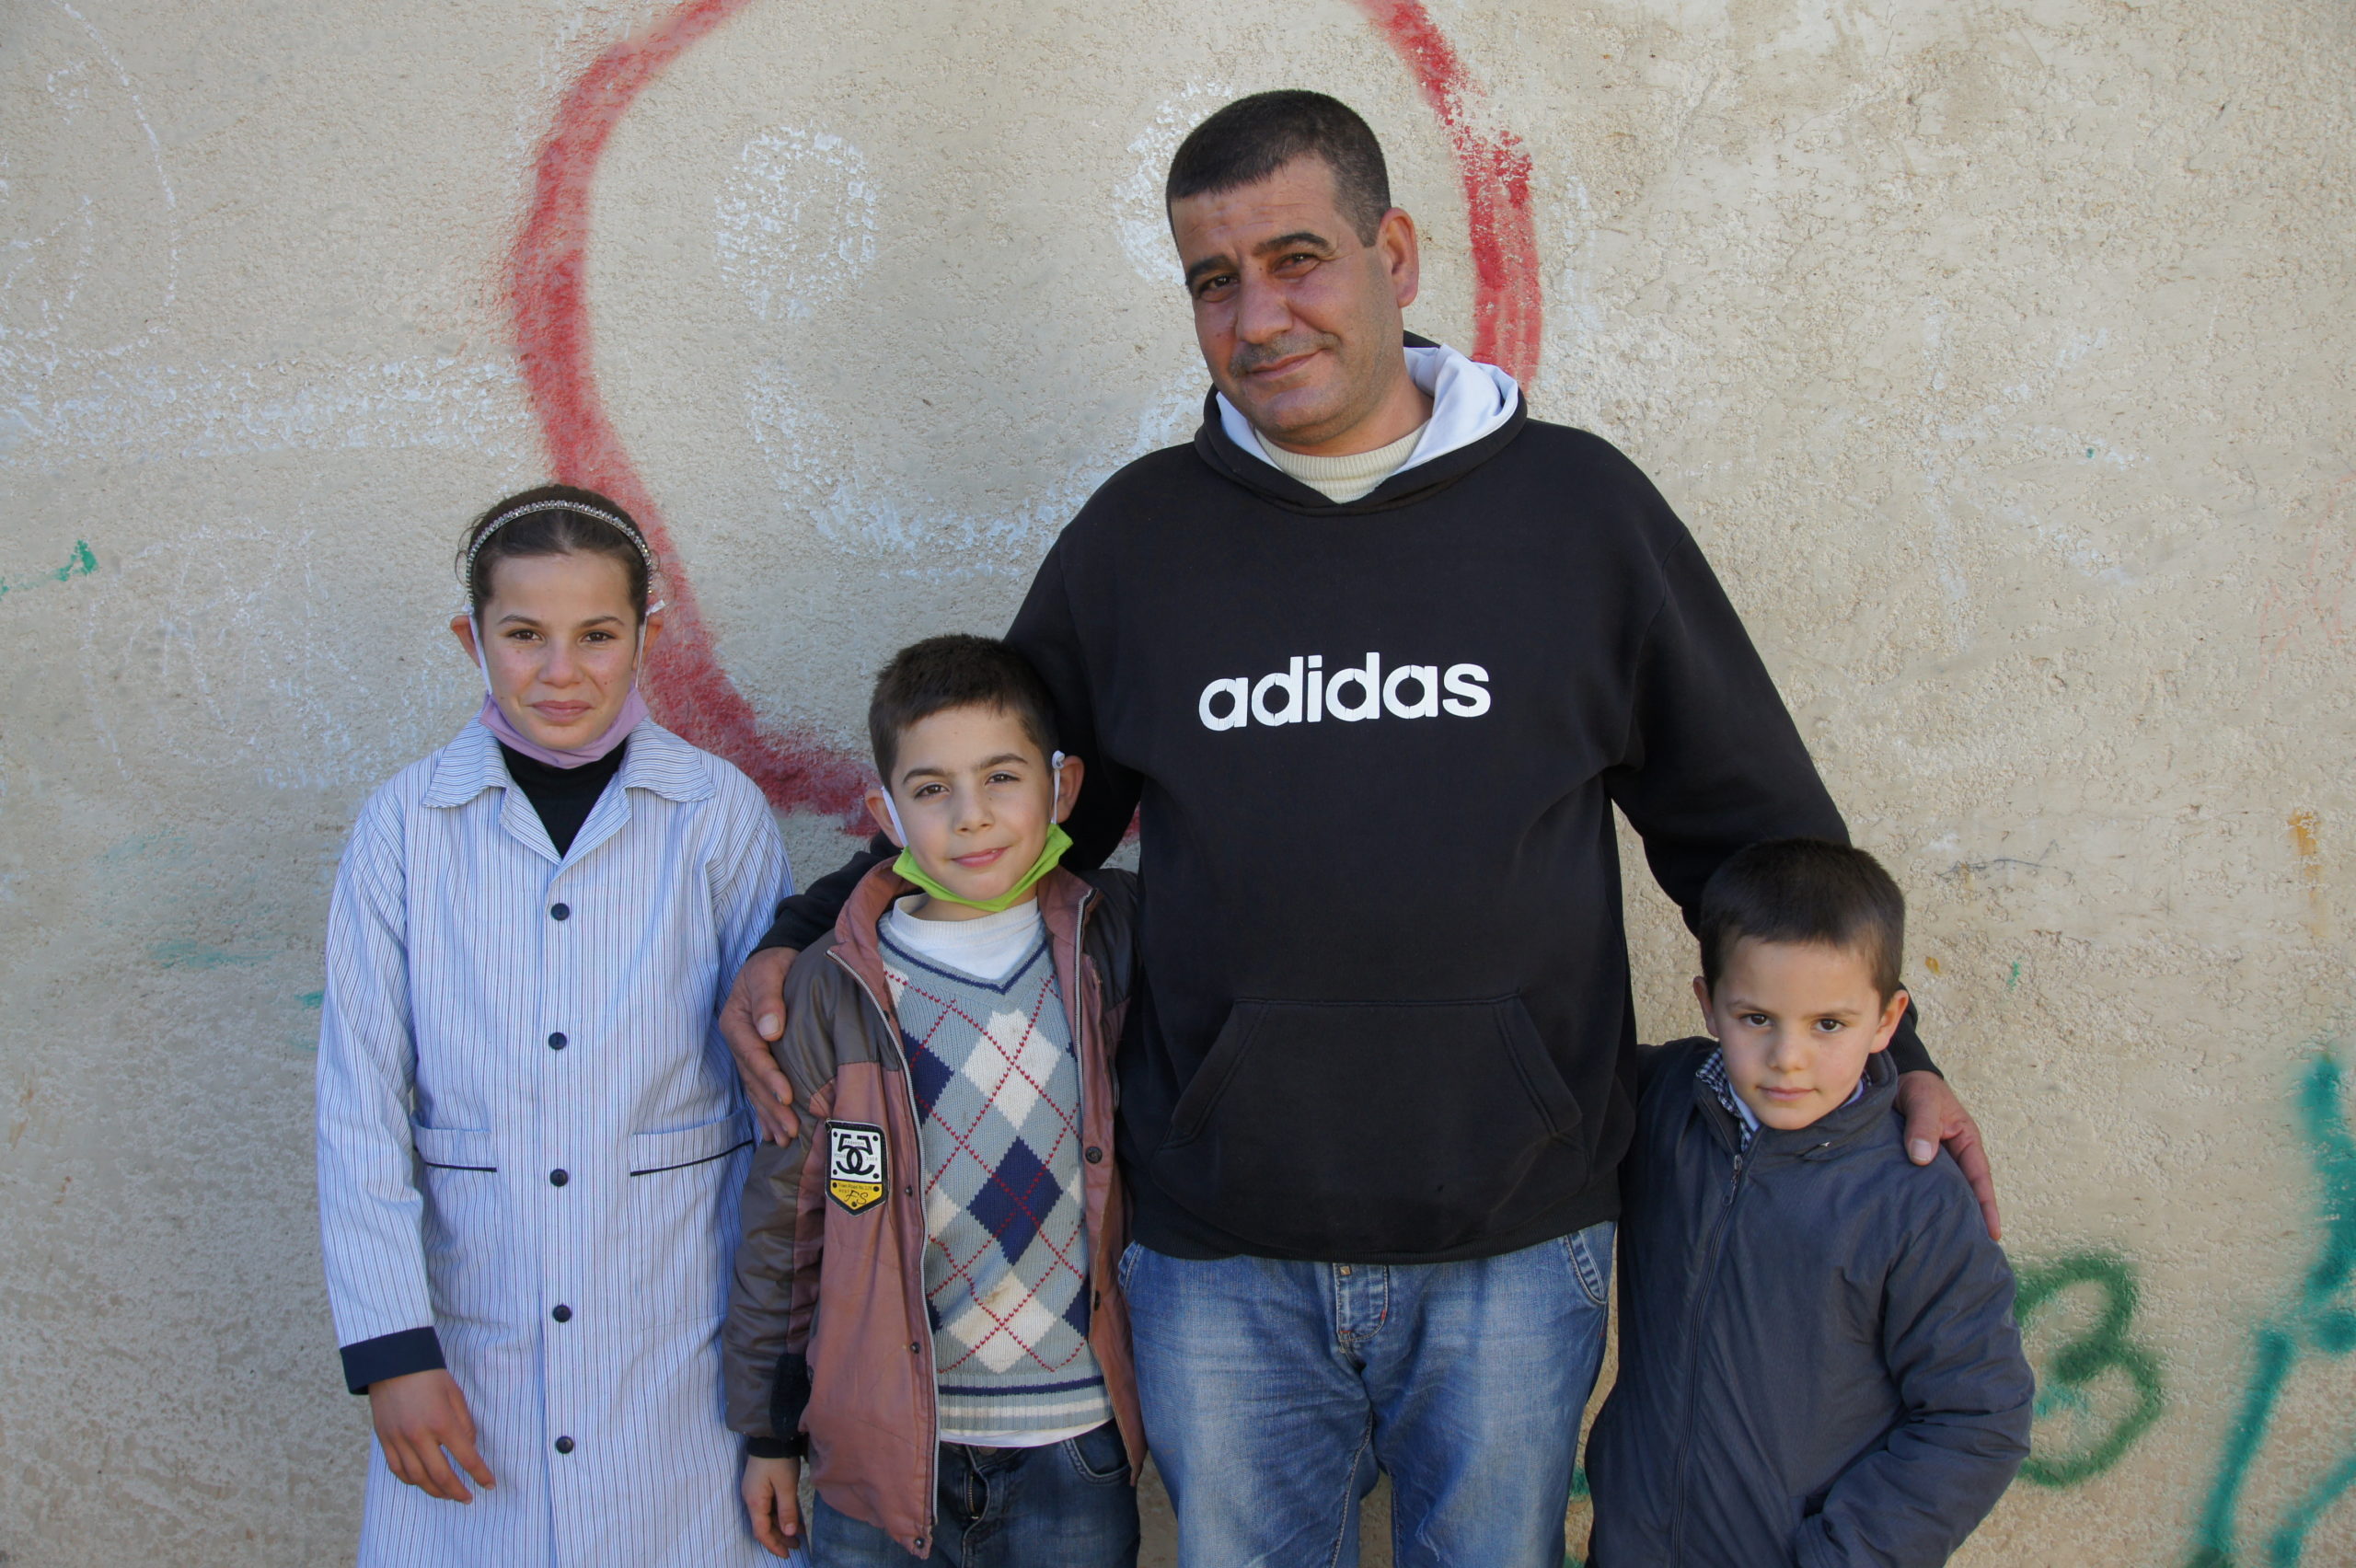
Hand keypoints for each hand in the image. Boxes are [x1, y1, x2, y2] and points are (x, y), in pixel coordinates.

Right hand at [369, 1369, 493, 1502]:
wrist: (392, 1363)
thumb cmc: (429, 1376)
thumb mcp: (455, 1394)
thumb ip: (465, 1423)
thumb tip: (468, 1448)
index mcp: (442, 1422)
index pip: (466, 1457)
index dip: (480, 1474)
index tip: (489, 1485)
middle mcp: (419, 1436)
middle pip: (441, 1475)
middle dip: (457, 1491)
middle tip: (467, 1498)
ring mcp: (399, 1440)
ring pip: (417, 1478)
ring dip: (434, 1491)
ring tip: (447, 1495)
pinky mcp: (385, 1441)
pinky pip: (398, 1470)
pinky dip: (411, 1481)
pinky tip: (422, 1483)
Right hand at [721, 947, 800, 1143]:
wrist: (775, 959)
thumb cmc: (773, 964)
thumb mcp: (768, 972)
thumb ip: (767, 999)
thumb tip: (770, 1030)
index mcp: (735, 1023)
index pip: (752, 1055)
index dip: (769, 1077)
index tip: (787, 1096)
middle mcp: (738, 1041)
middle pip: (753, 1080)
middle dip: (772, 1107)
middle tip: (792, 1131)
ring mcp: (745, 1052)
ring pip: (756, 1089)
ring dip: (770, 1115)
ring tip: (786, 1139)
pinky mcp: (757, 1058)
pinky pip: (759, 1088)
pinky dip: (766, 1110)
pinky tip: (774, 1132)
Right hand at [743, 1454, 802, 1556]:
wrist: (771, 1435)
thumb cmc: (778, 1459)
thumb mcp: (786, 1485)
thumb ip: (787, 1510)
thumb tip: (790, 1532)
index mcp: (755, 1502)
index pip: (761, 1531)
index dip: (774, 1545)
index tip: (787, 1554)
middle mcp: (751, 1499)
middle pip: (764, 1526)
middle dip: (780, 1538)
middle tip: (796, 1546)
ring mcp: (755, 1493)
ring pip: (767, 1517)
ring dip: (781, 1527)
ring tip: (798, 1534)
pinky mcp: (760, 1486)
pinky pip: (769, 1507)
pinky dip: (780, 1515)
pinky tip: (793, 1518)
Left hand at [1896, 1070, 2000, 1240]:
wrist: (1896, 1079)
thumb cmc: (1916, 1088)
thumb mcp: (1922, 1101)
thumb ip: (1922, 1126)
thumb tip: (1922, 1158)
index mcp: (1966, 1141)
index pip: (1980, 1180)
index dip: (1986, 1207)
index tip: (1993, 1235)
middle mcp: (1954, 1155)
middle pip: (1965, 1193)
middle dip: (1970, 1220)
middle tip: (1970, 1253)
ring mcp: (1935, 1160)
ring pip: (1944, 1193)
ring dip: (1945, 1215)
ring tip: (1944, 1248)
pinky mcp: (1913, 1163)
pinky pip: (1922, 1187)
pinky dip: (1922, 1204)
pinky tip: (1916, 1223)